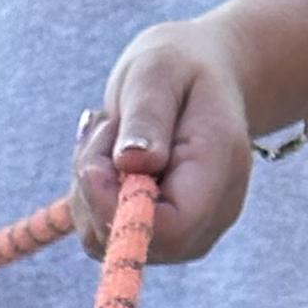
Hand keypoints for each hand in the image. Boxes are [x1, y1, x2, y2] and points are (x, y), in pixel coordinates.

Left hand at [72, 12, 269, 264]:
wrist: (201, 78)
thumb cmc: (181, 68)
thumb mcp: (160, 71)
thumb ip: (147, 114)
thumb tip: (131, 162)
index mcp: (219, 176)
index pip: (168, 229)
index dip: (117, 207)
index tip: (95, 161)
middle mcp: (207, 220)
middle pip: (128, 239)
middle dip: (95, 188)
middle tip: (106, 127)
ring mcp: (182, 237)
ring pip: (103, 238)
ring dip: (88, 187)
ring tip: (112, 131)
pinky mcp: (155, 238)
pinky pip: (100, 232)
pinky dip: (90, 194)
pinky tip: (109, 154)